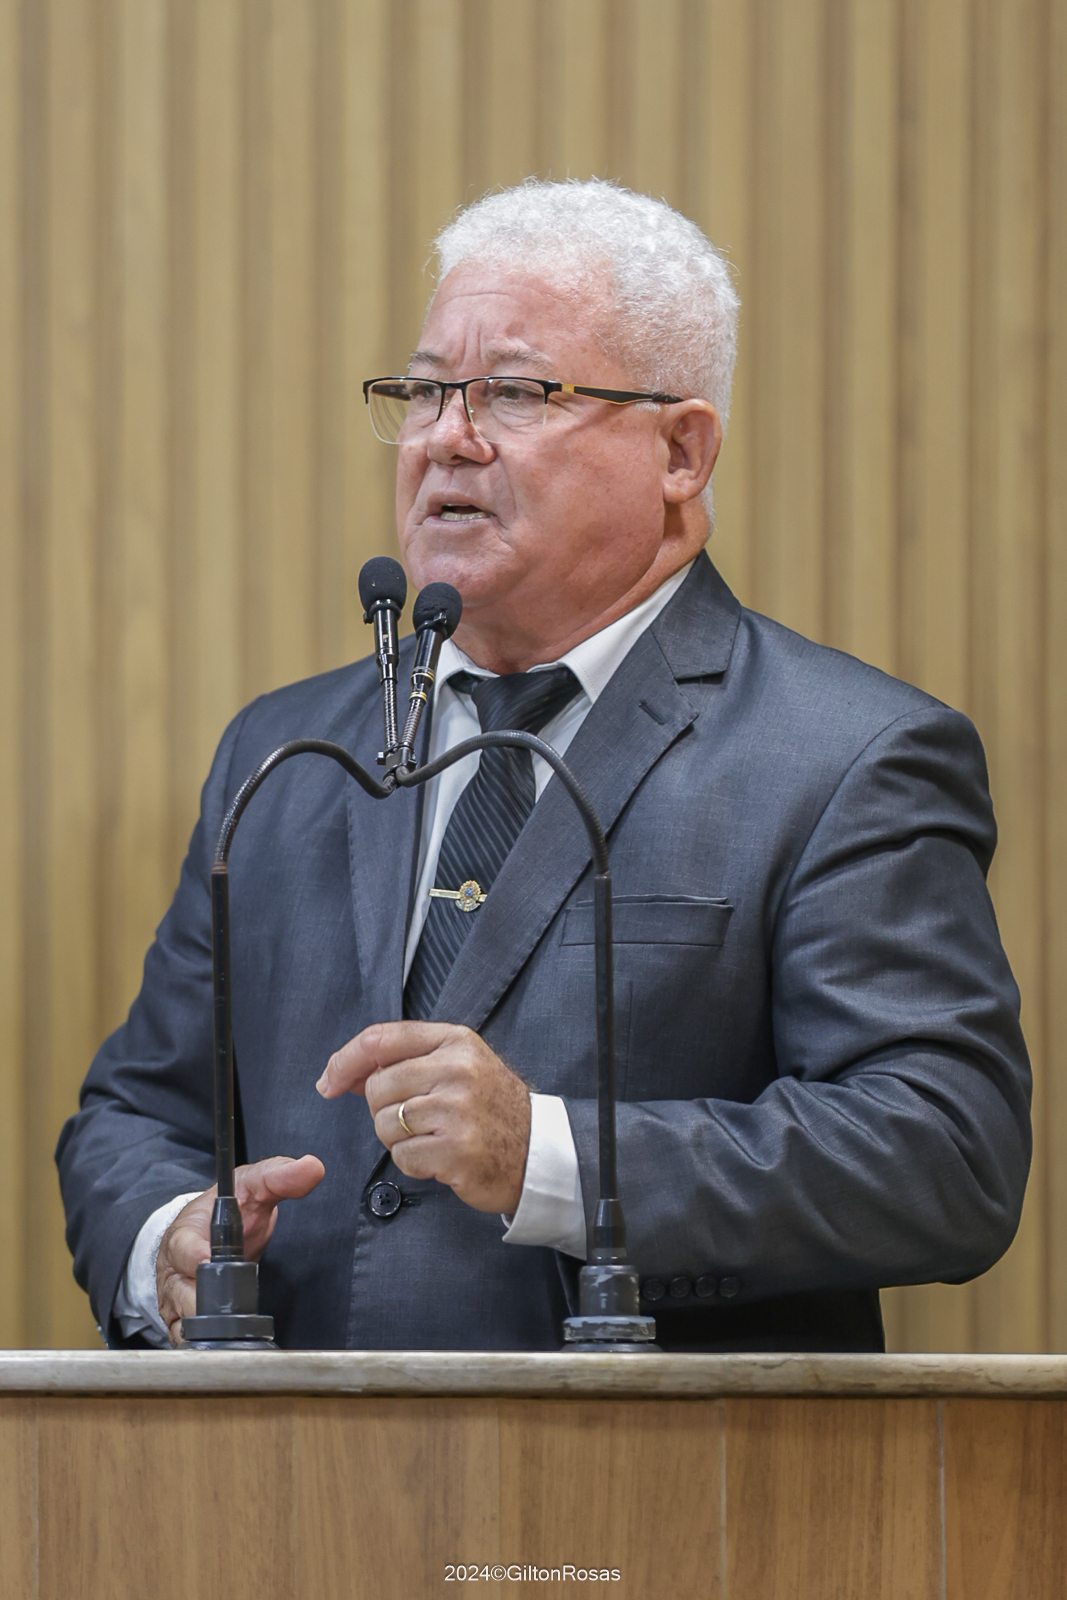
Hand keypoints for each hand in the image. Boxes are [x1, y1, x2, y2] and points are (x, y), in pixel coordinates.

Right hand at [155, 1154, 324, 1346]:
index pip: (182, 1247)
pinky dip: (205, 1346)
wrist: (211, 1232)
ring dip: (208, 1327)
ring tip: (235, 1326)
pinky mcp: (182, 1323)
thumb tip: (312, 1167)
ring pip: (183, 1323)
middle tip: (234, 1306)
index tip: (208, 1260)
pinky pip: (187, 1342)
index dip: (194, 1256)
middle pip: (182, 1294)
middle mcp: (174, 1269)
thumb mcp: (252, 1184)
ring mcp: (175, 1298)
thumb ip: (280, 1175)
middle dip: (207, 1301)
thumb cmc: (228, 1209)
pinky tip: (226, 1343)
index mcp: (185, 1232)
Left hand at [317, 1022, 530, 1213]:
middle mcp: (456, 1069)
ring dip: (399, 1139)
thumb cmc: (490, 1108)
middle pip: (376, 1087)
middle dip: (383, 1110)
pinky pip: (402, 1156)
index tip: (329, 1081)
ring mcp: (457, 1109)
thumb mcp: (458, 1065)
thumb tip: (342, 1072)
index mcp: (454, 1041)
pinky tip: (440, 1156)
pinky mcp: (456, 1149)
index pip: (380, 1039)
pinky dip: (414, 1162)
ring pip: (385, 1124)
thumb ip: (405, 1060)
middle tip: (416, 1119)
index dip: (345, 1060)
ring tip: (433, 1136)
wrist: (536, 1151)